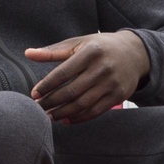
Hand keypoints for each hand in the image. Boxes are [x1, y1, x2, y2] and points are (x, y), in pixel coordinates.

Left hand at [26, 31, 149, 123]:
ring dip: (63, 113)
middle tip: (37, 108)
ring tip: (49, 116)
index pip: (63, 72)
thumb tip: (28, 53)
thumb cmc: (99, 47)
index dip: (47, 85)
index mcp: (90, 52)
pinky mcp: (119, 96)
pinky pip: (96, 111)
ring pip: (83, 104)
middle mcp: (102, 68)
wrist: (135, 53)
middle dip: (52, 102)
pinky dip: (80, 118)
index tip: (34, 94)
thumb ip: (53, 51)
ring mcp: (112, 84)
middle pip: (72, 91)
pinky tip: (66, 120)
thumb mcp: (78, 43)